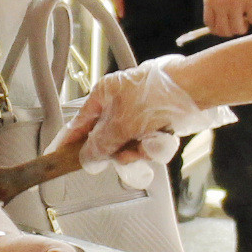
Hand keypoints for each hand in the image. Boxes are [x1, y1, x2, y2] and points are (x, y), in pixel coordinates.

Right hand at [62, 56, 227, 171]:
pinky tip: (160, 141)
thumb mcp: (121, 125)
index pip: (80, 122)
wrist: (193, 91)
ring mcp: (138, 114)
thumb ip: (100, 145)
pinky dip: (153, 147)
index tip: (59, 156)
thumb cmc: (156, 96)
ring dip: (137, 152)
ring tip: (148, 146)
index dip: (70, 142)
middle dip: (117, 151)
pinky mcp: (155, 123)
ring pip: (127, 145)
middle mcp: (119, 103)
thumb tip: (87, 160)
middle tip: (124, 155)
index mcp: (104, 94)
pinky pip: (146, 144)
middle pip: (106, 139)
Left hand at [199, 0, 251, 39]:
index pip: (210, 24)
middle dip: (231, 31)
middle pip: (223, 30)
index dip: (219, 29)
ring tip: (247, 20)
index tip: (226, 25)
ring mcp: (236, 4)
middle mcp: (220, 4)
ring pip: (238, 29)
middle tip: (239, 24)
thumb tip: (225, 14)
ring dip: (244, 28)